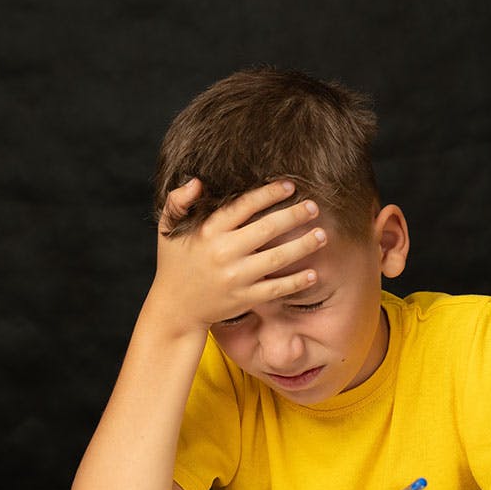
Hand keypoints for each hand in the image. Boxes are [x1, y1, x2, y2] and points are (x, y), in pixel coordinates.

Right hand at [148, 179, 326, 335]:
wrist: (176, 309)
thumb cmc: (175, 264)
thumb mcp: (168, 229)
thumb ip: (178, 202)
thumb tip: (197, 181)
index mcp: (207, 232)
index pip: (243, 206)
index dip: (268, 194)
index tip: (289, 185)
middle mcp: (223, 252)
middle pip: (267, 229)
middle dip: (294, 215)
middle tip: (314, 207)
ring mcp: (235, 277)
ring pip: (277, 258)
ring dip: (303, 246)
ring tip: (322, 235)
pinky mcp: (244, 298)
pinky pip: (276, 289)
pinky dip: (296, 282)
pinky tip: (313, 273)